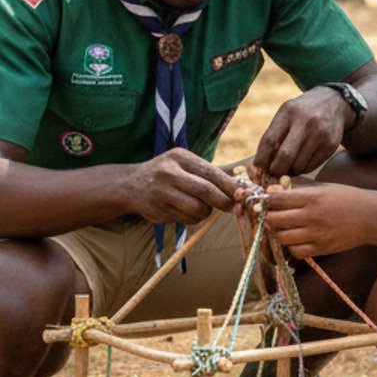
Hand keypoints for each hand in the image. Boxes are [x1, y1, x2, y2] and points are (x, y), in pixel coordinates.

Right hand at [125, 149, 240, 223]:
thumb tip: (241, 188)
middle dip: (224, 202)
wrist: (131, 185)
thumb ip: (208, 174)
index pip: (211, 172)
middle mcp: (169, 172)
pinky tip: (184, 211)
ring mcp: (161, 192)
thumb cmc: (167, 174)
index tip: (245, 195)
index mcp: (180, 157)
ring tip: (202, 209)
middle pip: (205, 190)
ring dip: (206, 213)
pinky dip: (192, 219)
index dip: (230, 186)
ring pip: (196, 208)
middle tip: (235, 210)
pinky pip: (185, 219)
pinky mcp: (157, 210)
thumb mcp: (183, 165)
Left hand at [251, 88, 350, 178]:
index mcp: (288, 112)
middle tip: (273, 174)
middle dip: (276, 170)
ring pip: (299, 165)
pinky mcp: (331, 145)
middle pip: (285, 156)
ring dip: (290, 172)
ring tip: (287, 168)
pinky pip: (311, 166)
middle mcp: (305, 122)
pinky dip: (302, 170)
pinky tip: (300, 164)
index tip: (256, 169)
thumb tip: (262, 165)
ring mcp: (320, 134)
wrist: (334, 103)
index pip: (269, 140)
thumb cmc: (301, 112)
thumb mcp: (286, 114)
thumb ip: (275, 135)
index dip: (261, 158)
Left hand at [261, 183, 376, 258]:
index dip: (267, 200)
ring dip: (279, 233)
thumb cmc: (348, 198)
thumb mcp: (325, 188)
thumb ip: (300, 190)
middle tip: (272, 215)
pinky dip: (292, 247)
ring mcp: (316, 234)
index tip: (267, 201)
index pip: (277, 199)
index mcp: (312, 197)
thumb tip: (275, 191)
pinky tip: (296, 240)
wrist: (372, 217)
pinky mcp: (321, 248)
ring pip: (282, 238)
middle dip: (269, 217)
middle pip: (275, 220)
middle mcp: (311, 216)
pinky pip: (296, 252)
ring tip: (284, 228)